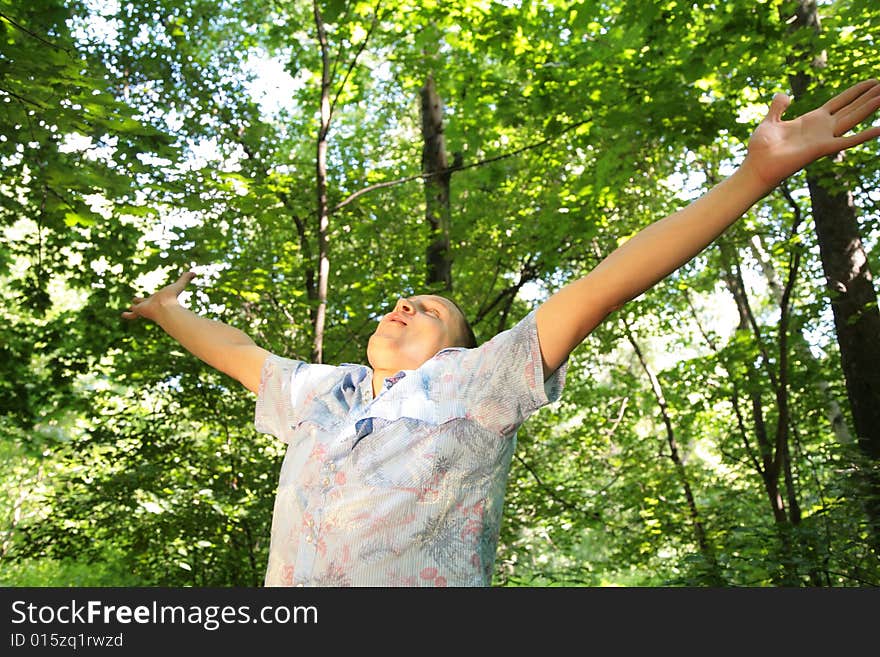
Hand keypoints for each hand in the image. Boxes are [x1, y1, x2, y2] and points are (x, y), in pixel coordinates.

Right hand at [121, 271, 195, 321]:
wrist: (166, 308)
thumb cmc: (172, 297)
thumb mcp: (179, 285)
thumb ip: (185, 278)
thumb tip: (195, 272)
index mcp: (158, 298)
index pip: (154, 296)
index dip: (153, 296)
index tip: (155, 295)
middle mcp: (151, 303)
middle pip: (144, 301)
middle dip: (141, 300)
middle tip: (136, 300)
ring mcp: (145, 308)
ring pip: (137, 307)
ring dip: (134, 308)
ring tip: (131, 308)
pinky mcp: (140, 311)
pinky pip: (132, 314)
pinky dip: (128, 315)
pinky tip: (123, 315)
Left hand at [744, 78, 879, 188]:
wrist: (756, 166)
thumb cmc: (761, 148)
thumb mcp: (770, 121)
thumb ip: (778, 107)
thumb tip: (784, 95)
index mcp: (812, 120)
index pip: (841, 102)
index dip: (856, 92)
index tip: (873, 81)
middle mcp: (822, 128)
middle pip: (852, 108)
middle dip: (870, 96)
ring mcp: (824, 138)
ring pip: (853, 118)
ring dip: (870, 107)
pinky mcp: (822, 149)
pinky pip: (847, 141)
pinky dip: (864, 135)